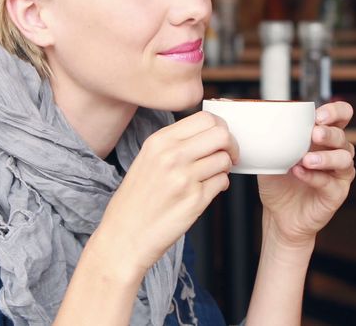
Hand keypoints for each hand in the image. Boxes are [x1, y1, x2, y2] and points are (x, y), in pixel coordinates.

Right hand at [91, 112, 238, 280]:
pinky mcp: (195, 201)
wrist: (124, 237)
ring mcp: (184, 178)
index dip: (219, 127)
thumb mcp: (146, 160)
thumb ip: (175, 143)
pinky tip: (206, 191)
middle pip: (221, 134)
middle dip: (230, 144)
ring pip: (225, 159)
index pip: (204, 118)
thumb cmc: (135, 201)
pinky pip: (222, 182)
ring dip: (224, 168)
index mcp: (159, 141)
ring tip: (211, 176)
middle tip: (227, 155)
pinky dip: (220, 185)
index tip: (219, 138)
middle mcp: (172, 156)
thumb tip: (209, 133)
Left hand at [257, 101, 355, 246]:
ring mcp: (338, 174)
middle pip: (342, 136)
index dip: (336, 112)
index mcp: (323, 138)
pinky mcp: (337, 193)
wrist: (278, 214)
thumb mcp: (273, 155)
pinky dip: (315, 176)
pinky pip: (331, 182)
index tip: (319, 114)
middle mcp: (335, 153)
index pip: (341, 116)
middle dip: (329, 133)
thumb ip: (275, 139)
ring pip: (344, 159)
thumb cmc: (278, 181)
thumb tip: (262, 121)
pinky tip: (299, 173)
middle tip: (314, 133)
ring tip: (305, 159)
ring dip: (325, 156)